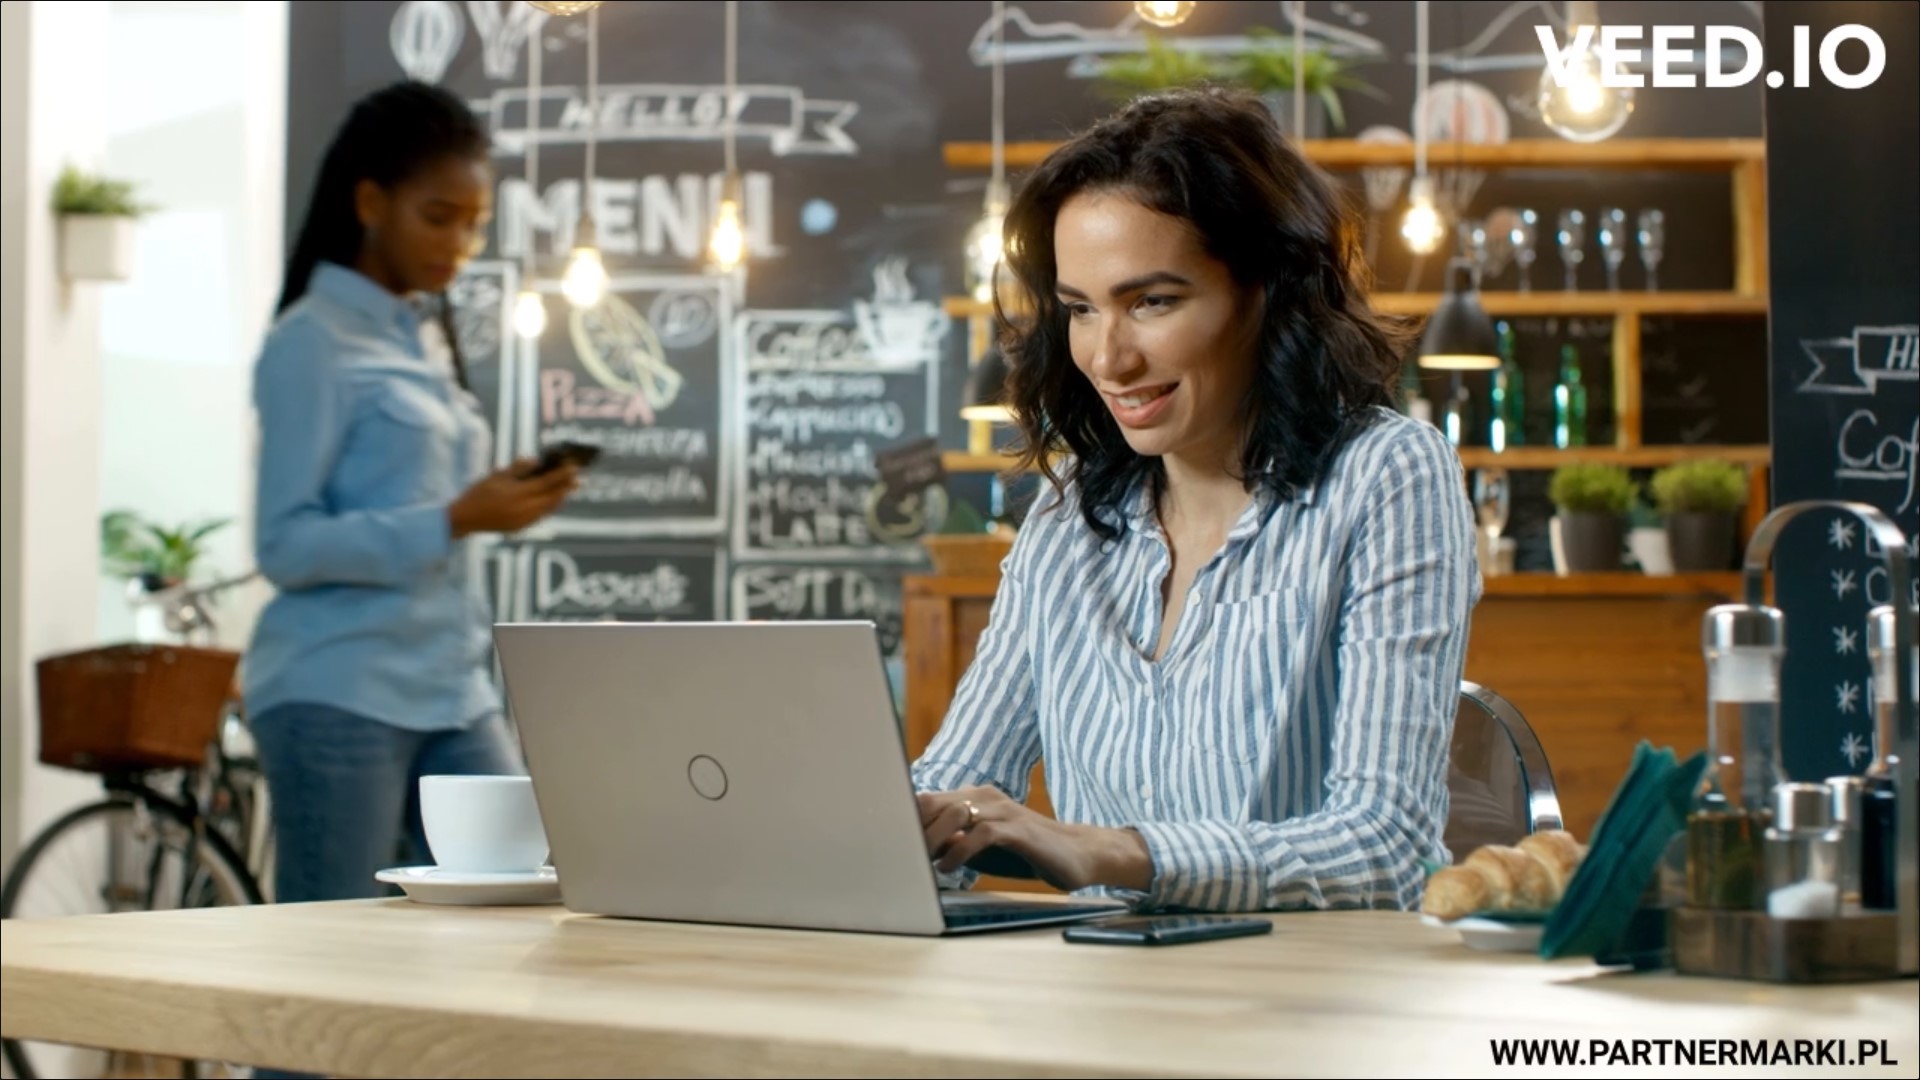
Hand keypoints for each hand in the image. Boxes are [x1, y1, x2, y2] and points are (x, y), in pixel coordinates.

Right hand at [447, 458, 579, 537]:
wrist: (465, 518)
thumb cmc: (479, 493)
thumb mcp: (497, 476)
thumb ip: (518, 468)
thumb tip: (536, 461)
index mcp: (518, 493)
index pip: (546, 482)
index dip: (561, 475)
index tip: (574, 467)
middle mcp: (524, 509)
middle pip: (552, 497)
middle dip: (565, 487)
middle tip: (578, 479)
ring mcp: (523, 520)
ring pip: (548, 508)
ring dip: (559, 498)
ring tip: (567, 489)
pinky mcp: (521, 527)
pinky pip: (540, 516)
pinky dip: (549, 507)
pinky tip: (552, 501)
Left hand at [917, 786, 1153, 893]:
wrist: (1077, 854)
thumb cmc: (1024, 853)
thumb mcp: (981, 849)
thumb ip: (952, 844)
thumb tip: (916, 852)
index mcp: (973, 798)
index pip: (927, 800)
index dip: (904, 820)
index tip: (888, 844)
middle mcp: (985, 797)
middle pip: (933, 802)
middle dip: (911, 829)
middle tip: (898, 856)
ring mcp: (1003, 810)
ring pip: (954, 813)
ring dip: (931, 839)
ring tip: (919, 864)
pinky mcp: (1018, 829)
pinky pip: (981, 833)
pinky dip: (959, 851)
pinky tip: (948, 868)